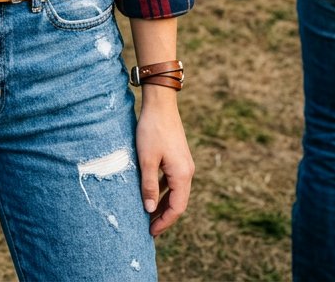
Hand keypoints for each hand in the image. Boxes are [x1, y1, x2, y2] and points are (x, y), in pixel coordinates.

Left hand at [135, 94, 193, 236]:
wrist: (160, 104)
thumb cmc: (152, 130)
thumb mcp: (146, 160)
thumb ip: (149, 186)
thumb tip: (149, 210)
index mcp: (182, 175)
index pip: (177, 208)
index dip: (164, 222)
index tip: (151, 232)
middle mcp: (187, 171)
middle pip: (178, 201)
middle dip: (164, 216)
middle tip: (149, 227)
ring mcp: (184, 163)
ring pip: (175, 191)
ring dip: (163, 203)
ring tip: (149, 214)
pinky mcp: (178, 156)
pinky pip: (172, 180)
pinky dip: (164, 190)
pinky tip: (152, 193)